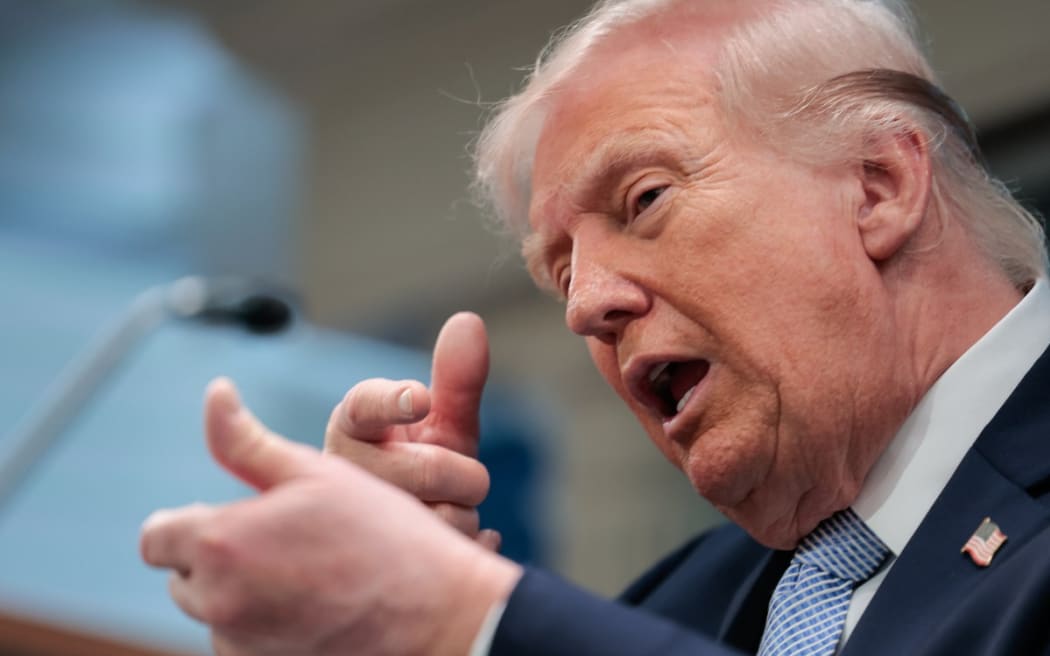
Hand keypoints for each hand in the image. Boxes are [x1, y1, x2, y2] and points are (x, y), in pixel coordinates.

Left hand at [140, 378, 521, 655]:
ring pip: (215, 613)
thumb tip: (215, 392)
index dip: (186, 522)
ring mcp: (241, 645)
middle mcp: (219, 602)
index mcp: (221, 542)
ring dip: (241, 593)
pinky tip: (316, 606)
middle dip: (217, 557)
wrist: (436, 614)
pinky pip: (244, 644)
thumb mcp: (317, 472)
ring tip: (308, 574)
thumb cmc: (383, 535)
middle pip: (183, 578)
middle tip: (282, 540)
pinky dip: (265, 626)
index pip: (155, 537)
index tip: (229, 517)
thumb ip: (247, 440)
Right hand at [324, 312, 498, 548]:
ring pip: (445, 520)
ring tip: (439, 513)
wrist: (398, 541)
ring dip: (462, 515)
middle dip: (461, 473)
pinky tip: (459, 542)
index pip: (362, 407)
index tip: (417, 396)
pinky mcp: (380, 571)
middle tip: (454, 476)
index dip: (390, 400)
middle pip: (426, 470)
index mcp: (351, 428)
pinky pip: (453, 555)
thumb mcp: (438, 425)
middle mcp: (343, 476)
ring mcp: (356, 529)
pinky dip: (474, 544)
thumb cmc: (414, 469)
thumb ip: (456, 379)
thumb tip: (468, 321)